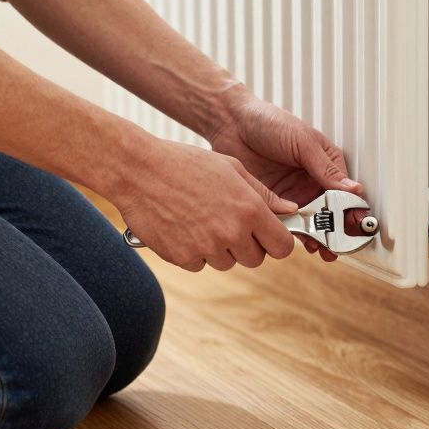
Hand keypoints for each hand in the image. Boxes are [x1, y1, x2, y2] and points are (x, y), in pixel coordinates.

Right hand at [113, 139, 296, 271]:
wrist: (138, 170)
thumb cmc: (185, 163)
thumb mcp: (232, 168)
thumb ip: (264, 193)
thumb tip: (289, 209)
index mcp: (249, 209)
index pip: (282, 247)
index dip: (277, 243)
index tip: (269, 237)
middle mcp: (231, 232)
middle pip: (256, 259)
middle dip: (247, 246)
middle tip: (229, 224)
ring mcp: (206, 248)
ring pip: (227, 263)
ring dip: (220, 249)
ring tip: (202, 220)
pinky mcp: (183, 258)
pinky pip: (199, 265)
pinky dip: (194, 252)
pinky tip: (183, 226)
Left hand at [207, 89, 362, 260]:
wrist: (231, 124)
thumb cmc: (268, 122)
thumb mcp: (304, 142)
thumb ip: (326, 168)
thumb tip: (354, 189)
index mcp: (326, 163)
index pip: (345, 191)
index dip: (352, 209)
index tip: (357, 225)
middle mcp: (312, 181)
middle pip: (330, 211)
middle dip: (337, 229)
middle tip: (341, 243)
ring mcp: (293, 193)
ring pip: (311, 221)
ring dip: (319, 236)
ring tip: (324, 249)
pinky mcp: (273, 203)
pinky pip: (287, 223)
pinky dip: (295, 234)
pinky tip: (301, 241)